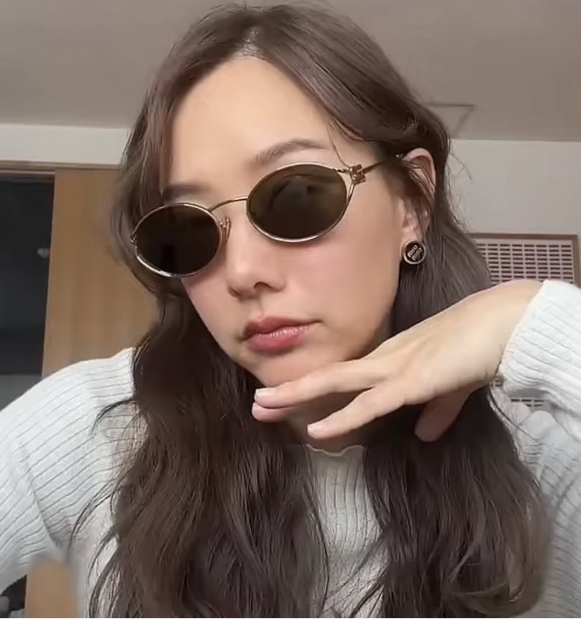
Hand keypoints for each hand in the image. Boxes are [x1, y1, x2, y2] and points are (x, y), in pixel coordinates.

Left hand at [253, 279, 541, 441]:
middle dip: (289, 391)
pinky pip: (369, 405)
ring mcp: (393, 368)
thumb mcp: (449, 388)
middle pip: (327, 377)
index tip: (283, 398)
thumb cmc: (476, 349)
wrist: (502, 324)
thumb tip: (423, 433)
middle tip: (256, 405)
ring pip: (335, 384)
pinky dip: (341, 419)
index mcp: (390, 359)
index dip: (311, 388)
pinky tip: (315, 432)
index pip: (342, 376)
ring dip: (297, 397)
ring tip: (262, 408)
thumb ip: (434, 411)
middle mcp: (383, 360)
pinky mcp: (410, 381)